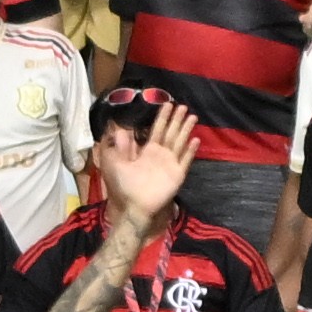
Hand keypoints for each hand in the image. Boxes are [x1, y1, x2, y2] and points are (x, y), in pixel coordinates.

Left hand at [109, 103, 198, 224]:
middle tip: (183, 106)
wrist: (135, 206)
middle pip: (171, 133)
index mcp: (148, 152)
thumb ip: (117, 148)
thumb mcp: (116, 164)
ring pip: (180, 142)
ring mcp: (170, 164)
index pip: (157, 130)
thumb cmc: (125, 186)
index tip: (167, 104)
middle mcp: (161, 155)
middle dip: (177, 120)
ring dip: (186, 130)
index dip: (162, 118)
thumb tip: (116, 131)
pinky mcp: (177, 174)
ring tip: (193, 117)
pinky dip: (190, 151)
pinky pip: (185, 160)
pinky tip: (196, 140)